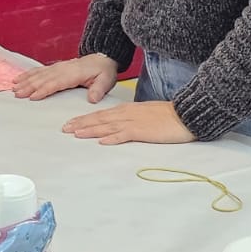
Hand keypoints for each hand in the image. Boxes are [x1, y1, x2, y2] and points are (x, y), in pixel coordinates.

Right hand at [13, 54, 118, 103]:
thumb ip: (98, 89)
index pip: (56, 83)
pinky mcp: (55, 68)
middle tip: (16, 94)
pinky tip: (19, 78)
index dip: (44, 90)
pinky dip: (28, 74)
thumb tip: (93, 99)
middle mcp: (62, 69)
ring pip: (38, 74)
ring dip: (25, 81)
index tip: (32, 97)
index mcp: (73, 74)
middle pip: (43, 79)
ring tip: (14, 87)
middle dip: (29, 86)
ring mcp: (57, 67)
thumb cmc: (103, 71)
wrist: (102, 58)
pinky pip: (39, 71)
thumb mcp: (106, 80)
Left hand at [62, 100, 194, 145]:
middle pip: (100, 119)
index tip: (71, 123)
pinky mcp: (143, 131)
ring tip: (76, 134)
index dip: (85, 118)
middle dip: (81, 123)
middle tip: (65, 129)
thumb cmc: (167, 116)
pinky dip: (113, 138)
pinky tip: (102, 141)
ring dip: (91, 130)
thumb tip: (118, 126)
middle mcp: (126, 114)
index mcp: (127, 110)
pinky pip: (125, 134)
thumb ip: (130, 119)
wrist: (185, 114)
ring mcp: (134, 122)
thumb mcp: (145, 114)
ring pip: (107, 126)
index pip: (101, 114)